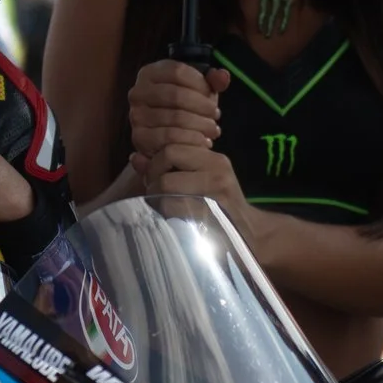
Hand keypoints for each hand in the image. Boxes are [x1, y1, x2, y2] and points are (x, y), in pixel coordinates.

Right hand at [125, 59, 226, 158]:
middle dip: (202, 106)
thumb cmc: (185, 108)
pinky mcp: (140, 136)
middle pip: (176, 95)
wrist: (170, 138)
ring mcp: (136, 115)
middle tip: (216, 114)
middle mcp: (138, 92)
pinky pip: (169, 136)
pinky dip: (191, 139)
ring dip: (200, 124)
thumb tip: (222, 77)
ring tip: (213, 129)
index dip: (200, 83)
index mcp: (150, 73)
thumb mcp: (200, 91)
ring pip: (175, 117)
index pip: (177, 72)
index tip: (212, 94)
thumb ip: (213, 81)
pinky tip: (203, 141)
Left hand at [132, 139, 248, 222]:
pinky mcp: (211, 214)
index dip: (156, 160)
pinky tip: (170, 217)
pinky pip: (172, 207)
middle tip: (154, 191)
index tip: (156, 176)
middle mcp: (217, 170)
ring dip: (156, 195)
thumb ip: (167, 168)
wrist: (248, 237)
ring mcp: (216, 192)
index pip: (173, 144)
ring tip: (162, 204)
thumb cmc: (218, 208)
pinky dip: (164, 212)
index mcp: (214, 159)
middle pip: (168, 156)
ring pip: (166, 182)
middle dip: (153, 174)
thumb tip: (135, 157)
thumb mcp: (198, 181)